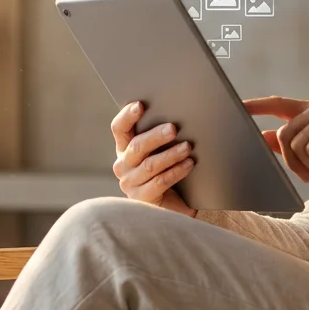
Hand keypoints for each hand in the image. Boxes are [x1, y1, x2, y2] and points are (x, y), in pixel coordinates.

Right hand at [110, 101, 196, 216]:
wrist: (172, 204)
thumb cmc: (167, 169)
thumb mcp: (161, 150)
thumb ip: (161, 135)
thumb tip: (176, 116)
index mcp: (124, 148)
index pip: (119, 129)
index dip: (127, 116)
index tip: (140, 105)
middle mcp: (123, 165)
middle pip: (137, 146)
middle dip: (156, 136)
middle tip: (173, 128)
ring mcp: (130, 183)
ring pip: (150, 165)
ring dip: (171, 154)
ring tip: (187, 147)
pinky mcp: (142, 198)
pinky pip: (160, 182)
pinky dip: (176, 171)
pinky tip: (189, 164)